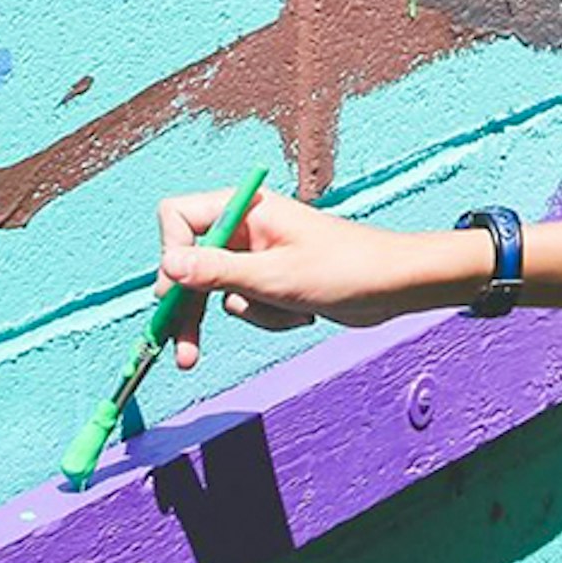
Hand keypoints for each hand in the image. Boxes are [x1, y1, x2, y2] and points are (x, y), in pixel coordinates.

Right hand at [154, 185, 457, 368]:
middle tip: (185, 354)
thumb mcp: (273, 277)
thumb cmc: (344, 270)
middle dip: (191, 309)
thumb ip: (216, 272)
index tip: (175, 290)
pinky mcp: (272, 280)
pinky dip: (269, 317)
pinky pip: (246, 305)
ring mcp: (258, 255)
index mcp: (246, 208)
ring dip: (250, 312)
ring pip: (219, 292)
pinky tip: (303, 314)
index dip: (171, 253)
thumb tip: (167, 265)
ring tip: (290, 314)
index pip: (178, 217)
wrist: (395, 287)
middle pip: (190, 264)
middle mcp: (247, 227)